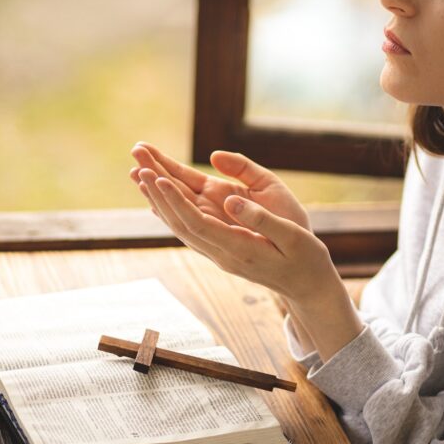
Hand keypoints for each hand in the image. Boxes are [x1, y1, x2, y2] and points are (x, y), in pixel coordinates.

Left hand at [129, 143, 362, 359]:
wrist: (306, 286)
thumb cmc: (306, 258)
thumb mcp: (293, 236)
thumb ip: (263, 219)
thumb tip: (230, 200)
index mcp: (238, 247)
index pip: (196, 222)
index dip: (174, 199)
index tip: (156, 175)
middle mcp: (221, 252)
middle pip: (180, 220)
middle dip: (157, 189)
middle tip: (137, 158)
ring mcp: (218, 252)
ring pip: (180, 223)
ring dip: (157, 196)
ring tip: (138, 167)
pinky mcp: (220, 247)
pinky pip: (188, 226)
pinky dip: (170, 207)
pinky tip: (157, 195)